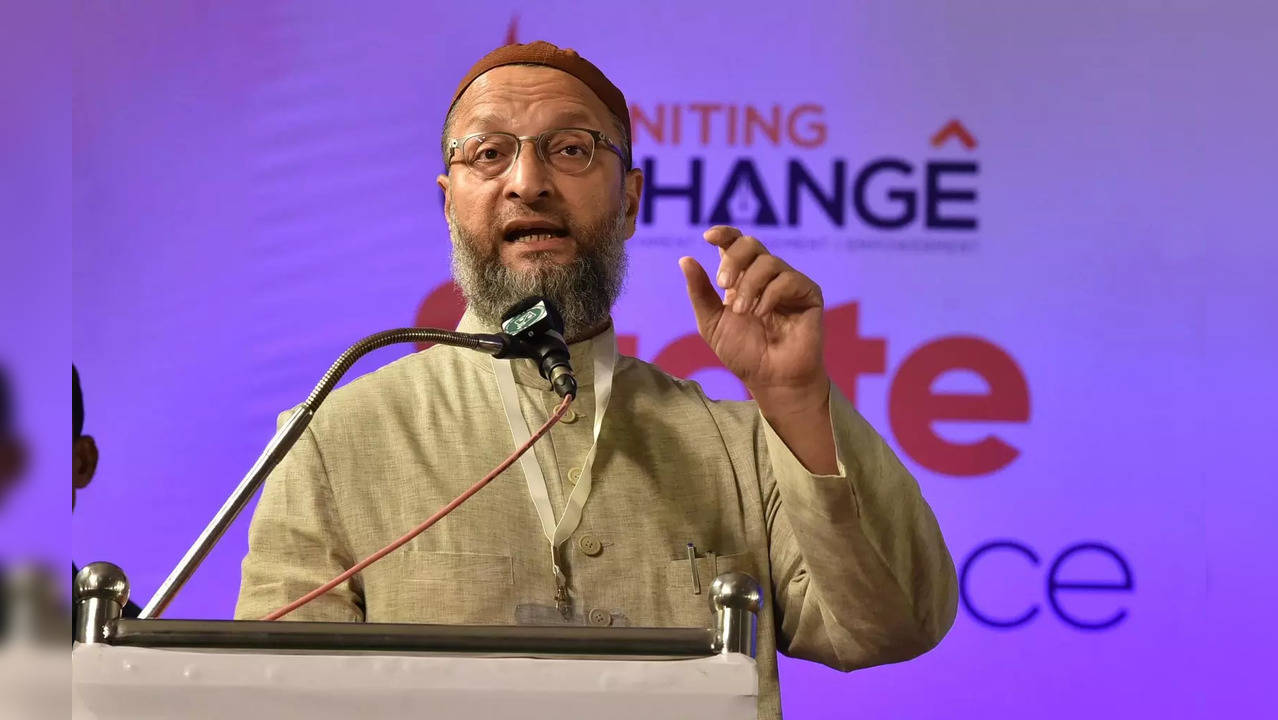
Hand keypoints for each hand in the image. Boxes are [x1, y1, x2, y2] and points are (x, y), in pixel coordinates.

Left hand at [679, 226, 829, 413]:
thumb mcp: (712, 323)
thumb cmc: (743, 354)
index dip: (724, 234)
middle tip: (723, 285)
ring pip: (768, 262)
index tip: (708, 237)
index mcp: (742, 278)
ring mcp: (788, 283)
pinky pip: (788, 279)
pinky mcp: (809, 293)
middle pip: (751, 244)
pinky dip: (769, 295)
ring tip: (742, 312)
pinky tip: (762, 315)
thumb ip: (699, 292)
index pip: (735, 244)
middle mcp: (766, 276)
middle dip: (734, 260)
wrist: (771, 379)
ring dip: (750, 285)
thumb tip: (684, 259)